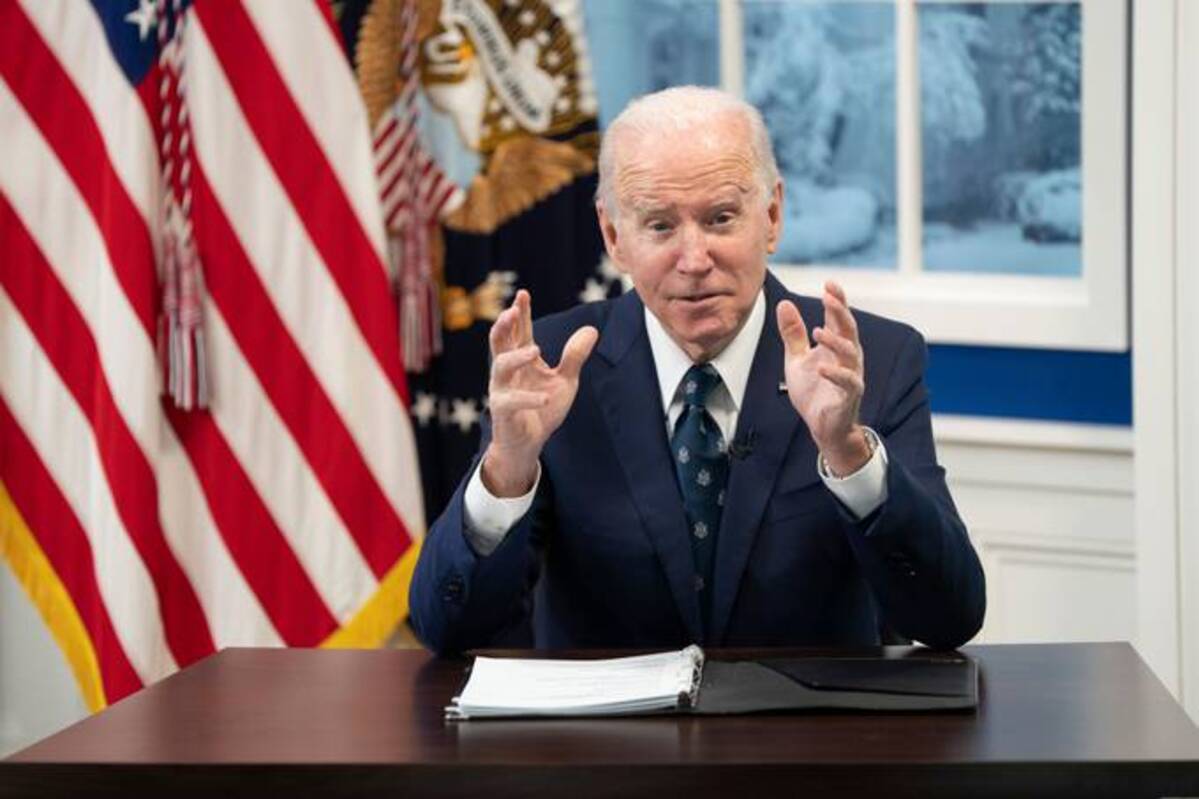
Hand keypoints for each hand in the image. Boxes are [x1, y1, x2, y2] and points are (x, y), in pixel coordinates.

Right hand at [482, 290, 597, 496]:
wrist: (529, 443)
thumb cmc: (543, 409)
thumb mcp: (565, 380)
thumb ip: (574, 356)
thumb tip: (592, 329)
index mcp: (521, 359)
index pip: (519, 331)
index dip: (520, 313)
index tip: (523, 294)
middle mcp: (507, 371)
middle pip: (500, 341)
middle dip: (504, 325)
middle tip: (512, 310)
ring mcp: (502, 390)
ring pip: (500, 366)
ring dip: (515, 356)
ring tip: (534, 348)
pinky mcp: (503, 411)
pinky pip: (512, 401)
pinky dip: (528, 398)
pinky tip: (544, 398)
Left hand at [776, 282, 870, 475]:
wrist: (822, 426)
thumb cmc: (813, 390)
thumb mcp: (796, 358)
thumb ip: (792, 333)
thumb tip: (784, 304)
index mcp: (836, 346)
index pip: (838, 318)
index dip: (836, 301)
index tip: (830, 283)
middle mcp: (847, 357)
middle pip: (848, 330)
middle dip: (840, 312)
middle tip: (830, 296)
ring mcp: (851, 375)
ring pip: (851, 353)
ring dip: (836, 341)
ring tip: (818, 331)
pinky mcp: (849, 396)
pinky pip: (848, 382)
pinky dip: (836, 374)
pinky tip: (821, 367)